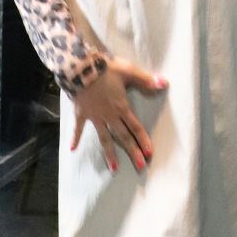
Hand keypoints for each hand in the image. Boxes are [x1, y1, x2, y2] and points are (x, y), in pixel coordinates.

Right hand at [70, 56, 167, 173]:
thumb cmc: (106, 69)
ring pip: (104, 138)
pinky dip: (75, 138)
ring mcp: (94, 116)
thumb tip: (165, 83)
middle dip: (132, 151)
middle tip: (140, 167)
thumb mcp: (129, 71)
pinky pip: (78, 128)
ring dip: (109, 153)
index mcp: (121, 107)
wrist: (81, 68)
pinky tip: (72, 149)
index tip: (149, 154)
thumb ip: (146, 79)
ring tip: (114, 168)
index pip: (136, 127)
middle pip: (123, 136)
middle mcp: (109, 116)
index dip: (143, 140)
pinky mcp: (81, 113)